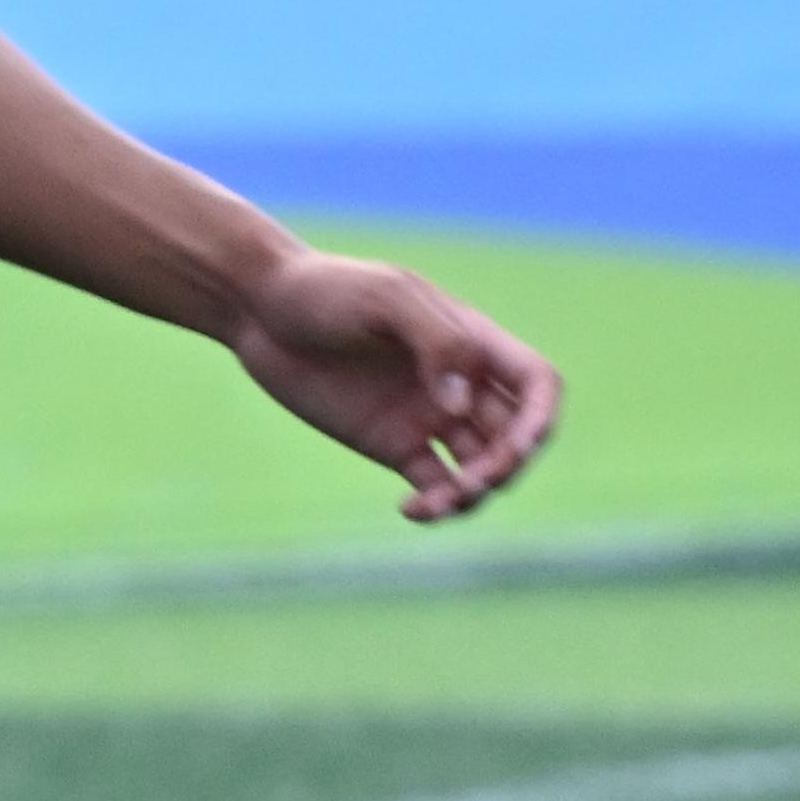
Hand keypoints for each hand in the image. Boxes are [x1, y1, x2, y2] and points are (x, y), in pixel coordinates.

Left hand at [228, 247, 559, 521]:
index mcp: (471, 341)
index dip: (541, 419)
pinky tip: (411, 510)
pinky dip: (437, 505)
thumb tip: (461, 403)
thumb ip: (435, 340)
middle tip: (474, 479)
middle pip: (514, 436)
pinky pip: (435, 484)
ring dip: (475, 493)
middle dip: (506, 464)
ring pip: (480, 468)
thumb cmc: (322, 289)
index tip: (517, 445)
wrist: (258, 309)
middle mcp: (458, 383)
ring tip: (438, 502)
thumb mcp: (383, 298)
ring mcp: (427, 416)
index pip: (536, 385)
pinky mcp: (392, 444)